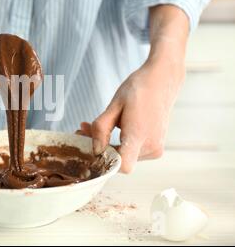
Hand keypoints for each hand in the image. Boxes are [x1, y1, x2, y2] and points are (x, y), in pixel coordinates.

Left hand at [77, 5, 188, 172]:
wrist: (162, 80)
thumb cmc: (138, 89)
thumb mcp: (114, 105)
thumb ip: (101, 129)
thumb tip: (95, 150)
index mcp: (139, 135)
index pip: (122, 166)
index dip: (105, 161)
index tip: (92, 146)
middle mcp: (151, 147)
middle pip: (120, 160)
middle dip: (100, 148)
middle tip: (83, 131)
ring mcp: (155, 149)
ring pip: (125, 156)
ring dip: (108, 144)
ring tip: (92, 126)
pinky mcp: (156, 147)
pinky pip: (132, 151)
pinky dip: (118, 143)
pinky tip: (110, 128)